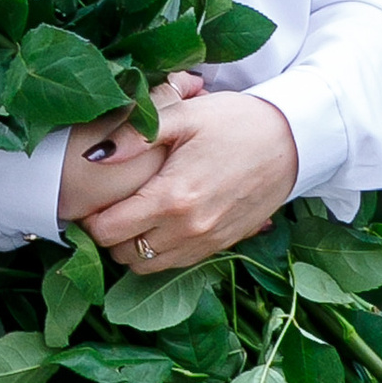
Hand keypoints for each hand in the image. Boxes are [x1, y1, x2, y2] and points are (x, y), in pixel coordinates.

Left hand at [73, 84, 297, 273]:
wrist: (292, 140)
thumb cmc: (236, 122)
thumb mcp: (185, 115)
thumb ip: (136, 135)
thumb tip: (93, 154)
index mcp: (172, 197)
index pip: (107, 230)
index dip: (89, 218)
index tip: (89, 200)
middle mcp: (188, 229)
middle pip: (122, 254)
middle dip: (107, 235)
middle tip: (108, 207)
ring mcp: (206, 242)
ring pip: (147, 267)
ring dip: (132, 247)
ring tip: (132, 217)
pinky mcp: (221, 246)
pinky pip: (175, 264)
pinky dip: (159, 252)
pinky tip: (161, 223)